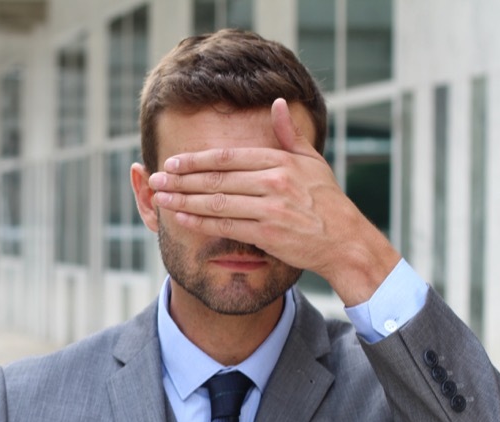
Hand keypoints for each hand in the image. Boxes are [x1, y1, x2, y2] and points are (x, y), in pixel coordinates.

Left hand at [147, 98, 399, 304]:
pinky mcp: (268, 234)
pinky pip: (226, 226)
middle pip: (216, 179)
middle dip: (181, 180)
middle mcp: (273, 182)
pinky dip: (200, 222)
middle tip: (155, 180)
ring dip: (183, 201)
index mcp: (280, 161)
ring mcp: (270, 208)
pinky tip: (180, 218)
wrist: (344, 239)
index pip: (228, 157)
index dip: (196, 160)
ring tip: (160, 198)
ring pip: (217, 203)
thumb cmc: (326, 200)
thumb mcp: (312, 160)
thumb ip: (289, 134)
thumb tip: (278, 102)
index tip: (172, 162)